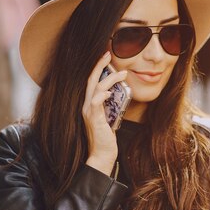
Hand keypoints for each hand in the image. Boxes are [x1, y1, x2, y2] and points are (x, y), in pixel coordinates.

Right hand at [82, 51, 126, 175]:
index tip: (106, 58)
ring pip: (96, 88)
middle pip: (91, 80)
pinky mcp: (93, 118)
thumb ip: (112, 106)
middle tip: (108, 54)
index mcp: (89, 104)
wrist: (102, 155)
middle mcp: (86, 105)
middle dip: (100, 65)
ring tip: (123, 73)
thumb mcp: (110, 118)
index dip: (98, 69)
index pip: (92, 82)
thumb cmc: (106, 138)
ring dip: (110, 78)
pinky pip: (96, 102)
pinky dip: (103, 95)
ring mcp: (88, 111)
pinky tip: (111, 92)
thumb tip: (119, 94)